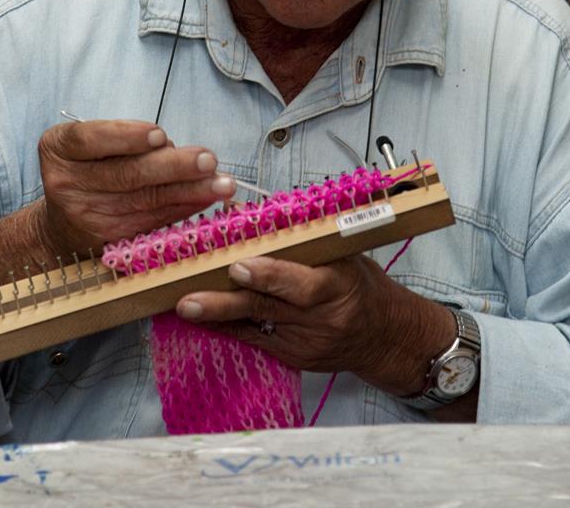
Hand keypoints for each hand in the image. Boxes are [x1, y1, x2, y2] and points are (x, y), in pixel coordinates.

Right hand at [35, 119, 233, 253]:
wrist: (62, 223)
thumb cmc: (90, 169)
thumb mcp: (94, 145)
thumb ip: (131, 141)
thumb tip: (189, 152)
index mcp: (58, 149)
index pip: (90, 139)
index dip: (127, 137)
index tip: (160, 135)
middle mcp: (66, 184)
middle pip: (125, 173)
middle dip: (173, 166)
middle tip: (208, 160)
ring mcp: (84, 216)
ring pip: (143, 200)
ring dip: (188, 191)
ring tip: (220, 183)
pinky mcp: (105, 241)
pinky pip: (150, 222)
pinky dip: (181, 210)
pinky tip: (204, 201)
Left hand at [175, 254, 453, 397]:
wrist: (385, 334)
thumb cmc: (359, 282)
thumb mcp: (342, 253)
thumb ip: (301, 236)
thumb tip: (246, 212)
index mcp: (338, 283)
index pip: (301, 283)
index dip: (269, 275)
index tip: (239, 264)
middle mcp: (321, 316)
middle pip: (271, 306)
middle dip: (229, 299)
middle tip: (192, 294)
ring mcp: (306, 341)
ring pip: (256, 325)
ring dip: (218, 315)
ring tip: (185, 307)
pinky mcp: (294, 357)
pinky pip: (255, 340)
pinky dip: (226, 327)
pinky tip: (199, 318)